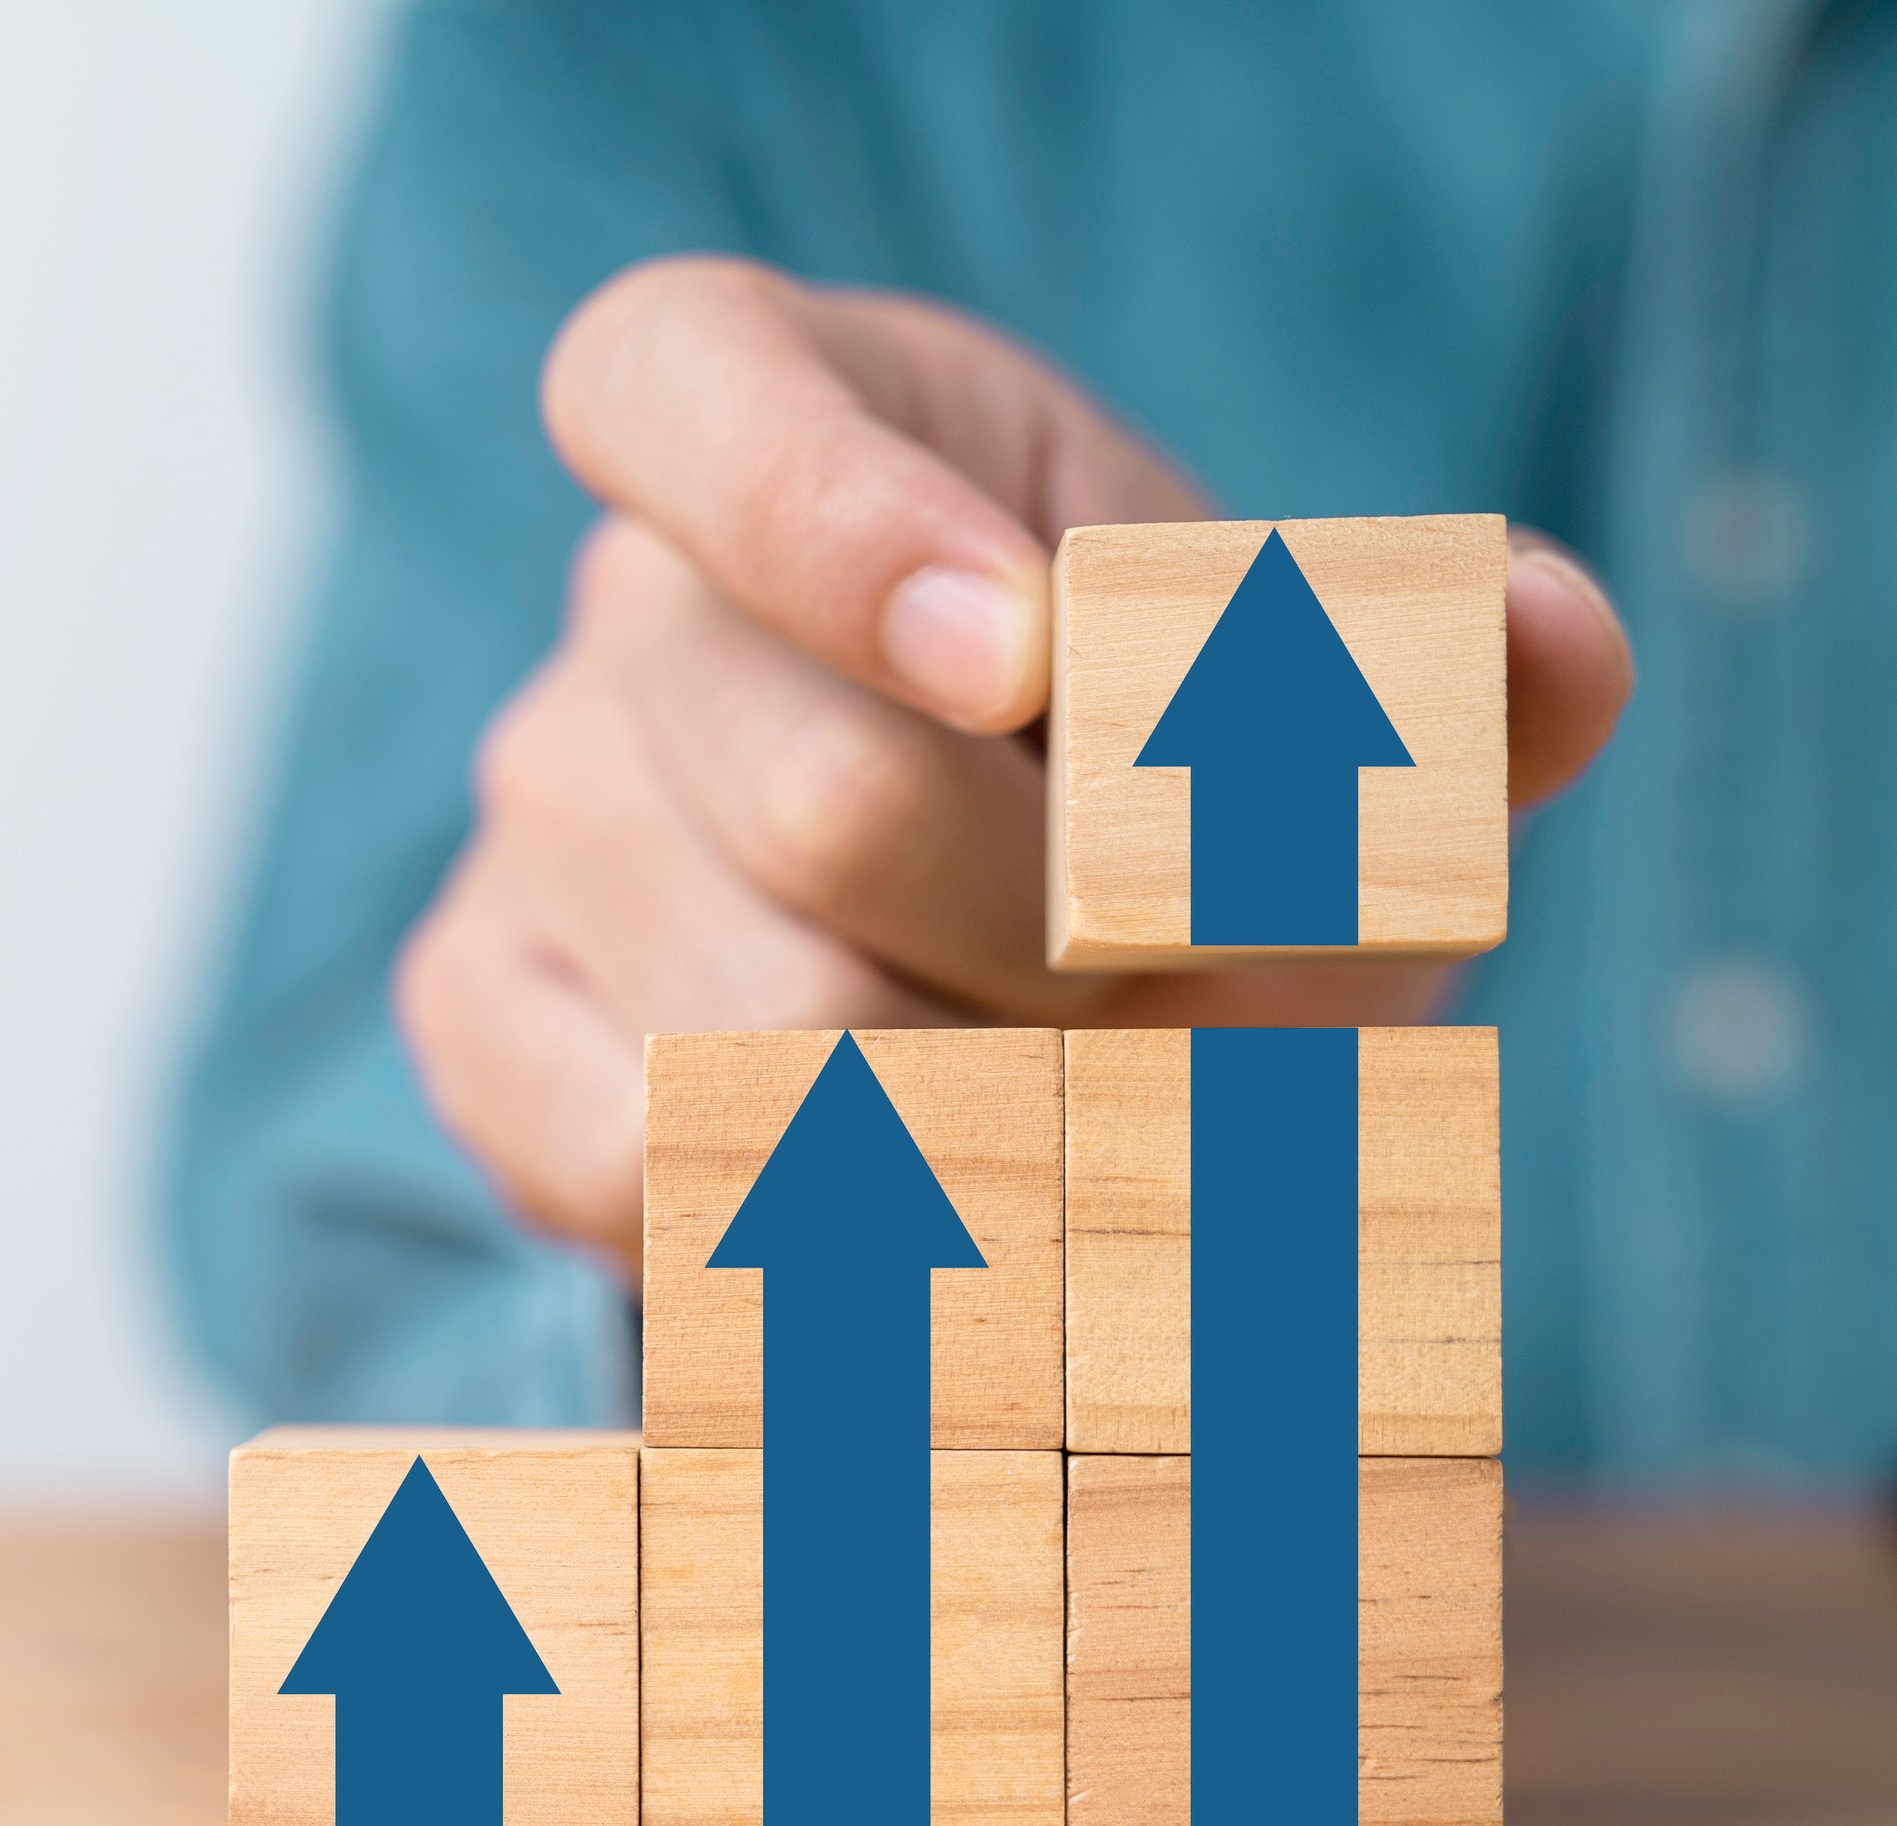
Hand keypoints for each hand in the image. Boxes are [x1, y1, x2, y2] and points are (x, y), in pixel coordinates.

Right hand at [395, 256, 1637, 1274]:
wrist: (1010, 986)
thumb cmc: (1172, 811)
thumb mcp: (1316, 730)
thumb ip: (1445, 690)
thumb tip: (1554, 646)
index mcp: (795, 409)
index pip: (687, 388)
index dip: (833, 520)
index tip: (1018, 650)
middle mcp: (624, 603)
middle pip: (837, 808)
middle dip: (1082, 962)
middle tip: (1178, 996)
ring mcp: (533, 808)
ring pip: (772, 1039)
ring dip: (1006, 1130)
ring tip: (1077, 1107)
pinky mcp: (476, 1011)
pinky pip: (649, 1171)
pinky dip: (850, 1231)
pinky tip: (936, 1190)